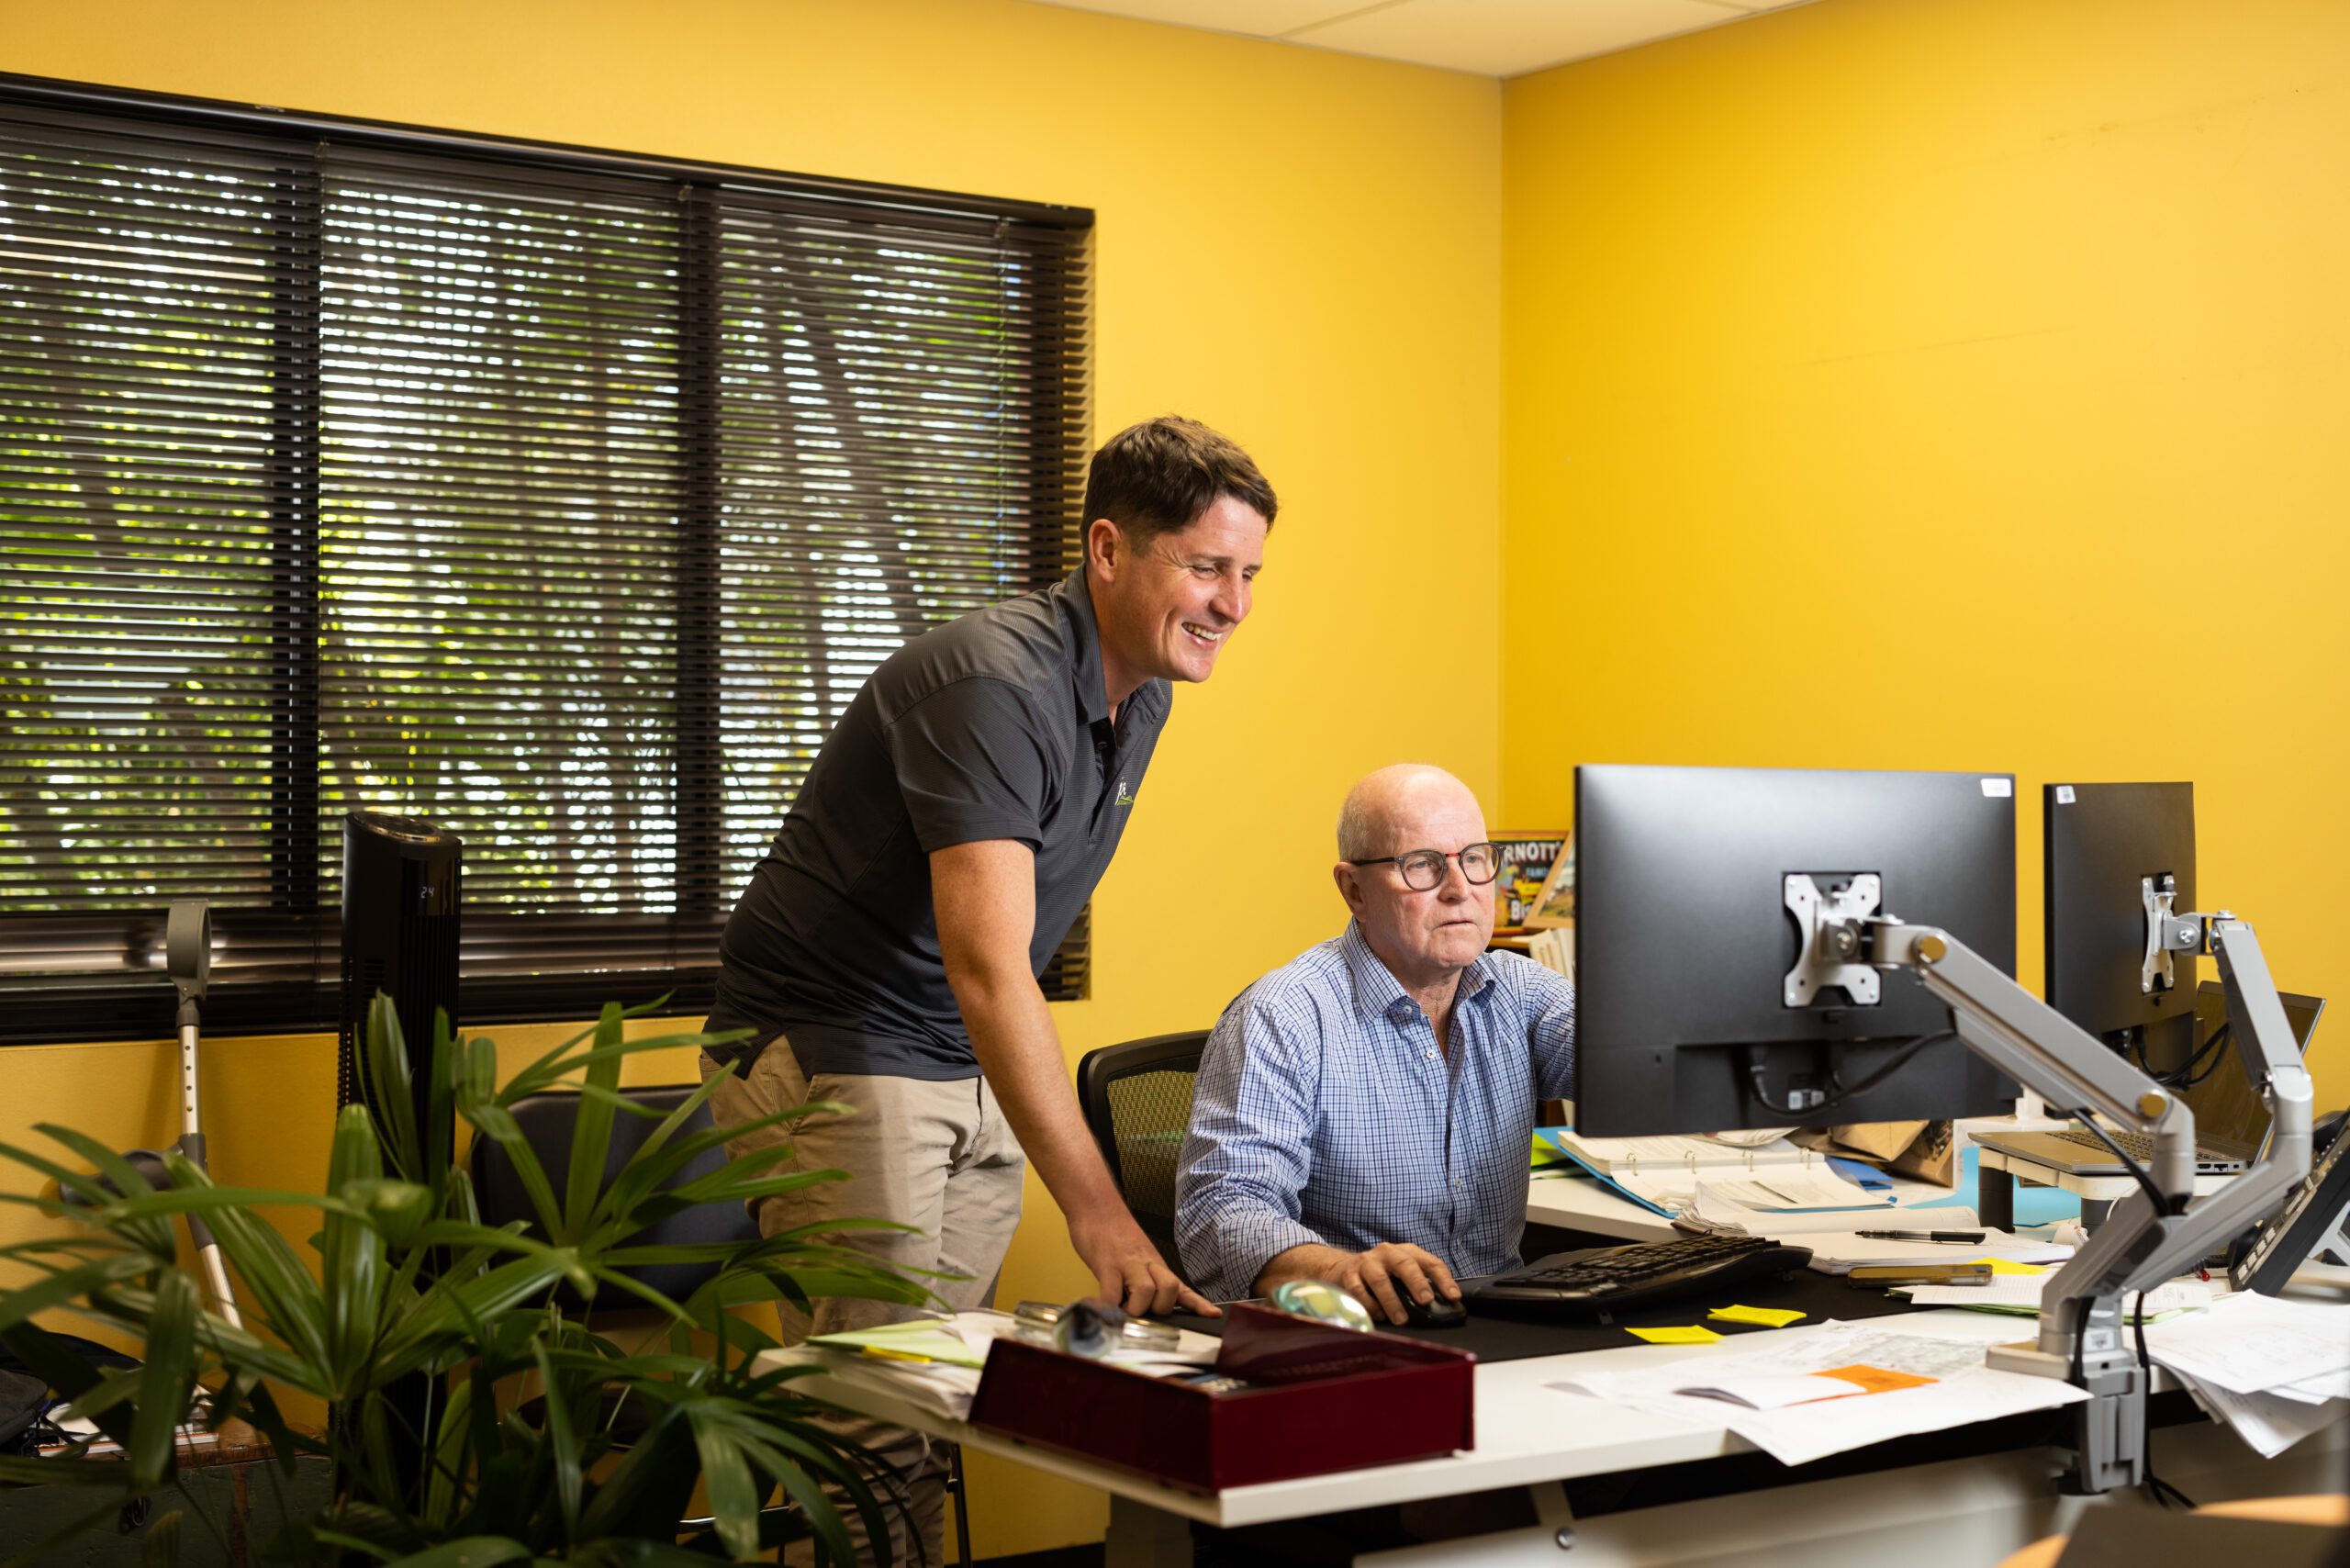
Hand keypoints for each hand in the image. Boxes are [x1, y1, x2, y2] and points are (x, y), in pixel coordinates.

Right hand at [1069, 1208, 1219, 1317]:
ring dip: (1136, 1308)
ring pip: (1146, 1291)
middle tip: (1141, 1312)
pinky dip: (1110, 1307)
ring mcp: (1126, 1264)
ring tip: (1122, 1310)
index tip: (1214, 1314)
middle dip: (1158, 1309)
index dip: (1198, 1303)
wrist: (1097, 1208)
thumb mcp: (1139, 1258)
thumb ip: (1146, 1281)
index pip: (1181, 1287)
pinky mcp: (1105, 1265)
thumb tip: (1148, 1309)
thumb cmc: (1116, 1237)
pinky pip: (1111, 1293)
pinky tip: (1106, 1309)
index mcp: (1156, 1266)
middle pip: (1169, 1289)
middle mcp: (1146, 1264)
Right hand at [1335, 1242, 1459, 1325]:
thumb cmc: (1380, 1273)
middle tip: (1425, 1300)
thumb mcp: (1401, 1273)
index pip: (1430, 1262)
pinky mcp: (1348, 1275)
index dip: (1443, 1279)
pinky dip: (1370, 1305)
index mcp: (1406, 1252)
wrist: (1341, 1267)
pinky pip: (1359, 1291)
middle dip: (1416, 1282)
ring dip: (1392, 1301)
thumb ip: (1418, 1285)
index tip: (1453, 1296)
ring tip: (1401, 1319)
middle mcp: (1387, 1253)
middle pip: (1404, 1264)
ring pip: (1380, 1279)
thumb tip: (1442, 1307)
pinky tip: (1378, 1316)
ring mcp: (1367, 1262)